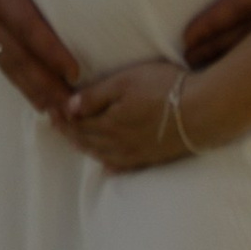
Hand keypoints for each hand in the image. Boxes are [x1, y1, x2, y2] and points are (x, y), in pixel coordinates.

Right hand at [0, 0, 78, 113]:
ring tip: (56, 114)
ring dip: (31, 89)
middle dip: (45, 85)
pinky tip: (31, 92)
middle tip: (72, 112)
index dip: (49, 49)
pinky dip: (16, 78)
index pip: (26, 24)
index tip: (75, 71)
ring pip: (6, 62)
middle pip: (17, 56)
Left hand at [59, 53, 217, 170]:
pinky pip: (124, 166)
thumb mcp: (125, 82)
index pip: (78, 123)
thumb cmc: (164, 89)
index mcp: (109, 124)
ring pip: (103, 154)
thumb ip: (95, 96)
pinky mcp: (152, 158)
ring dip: (85, 147)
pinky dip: (110, 165)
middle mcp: (118, 144)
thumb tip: (68, 108)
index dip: (62, 117)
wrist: (202, 112)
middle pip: (87, 140)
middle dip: (69, 132)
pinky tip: (108, 167)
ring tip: (74, 141)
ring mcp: (136, 154)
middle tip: (55, 125)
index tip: (48, 110)